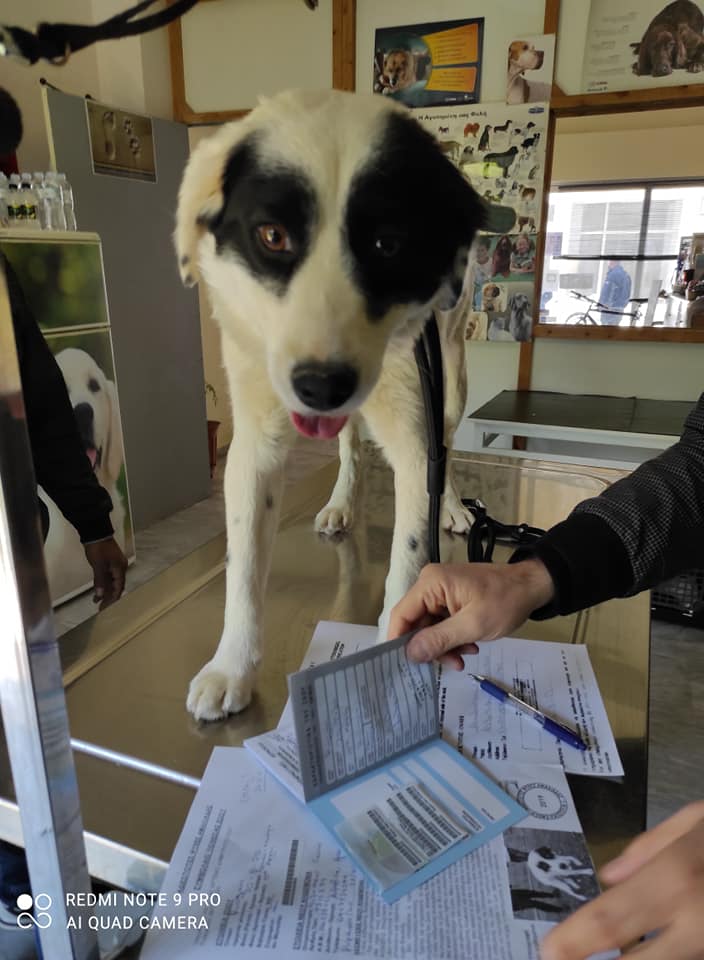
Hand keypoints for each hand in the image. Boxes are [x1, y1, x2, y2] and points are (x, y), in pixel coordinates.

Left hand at [83, 537, 126, 609]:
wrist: (95, 533)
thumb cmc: (98, 547)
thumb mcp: (98, 565)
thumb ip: (99, 581)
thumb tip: (99, 595)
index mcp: (120, 568)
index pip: (118, 587)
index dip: (112, 598)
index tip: (106, 607)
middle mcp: (120, 568)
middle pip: (116, 586)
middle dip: (109, 598)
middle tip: (102, 608)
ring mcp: (115, 566)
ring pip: (112, 583)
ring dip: (105, 592)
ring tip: (99, 603)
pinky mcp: (109, 564)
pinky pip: (108, 578)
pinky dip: (103, 585)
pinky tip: (97, 592)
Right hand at [388, 559, 554, 668]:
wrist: (533, 586)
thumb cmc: (505, 601)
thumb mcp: (473, 625)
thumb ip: (439, 639)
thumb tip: (410, 654)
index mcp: (430, 584)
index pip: (401, 615)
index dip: (399, 642)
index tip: (404, 667)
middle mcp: (430, 584)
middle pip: (415, 623)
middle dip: (431, 647)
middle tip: (451, 665)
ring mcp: (441, 592)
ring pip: (429, 627)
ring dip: (445, 646)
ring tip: (466, 656)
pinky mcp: (451, 599)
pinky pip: (442, 623)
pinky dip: (453, 638)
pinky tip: (470, 646)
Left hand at [541, 802, 703, 959]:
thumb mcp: (697, 820)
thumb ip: (648, 847)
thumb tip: (610, 876)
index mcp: (675, 876)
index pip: (611, 917)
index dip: (574, 940)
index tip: (548, 950)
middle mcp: (693, 921)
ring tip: (595, 954)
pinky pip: (681, 957)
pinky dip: (657, 954)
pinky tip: (637, 948)